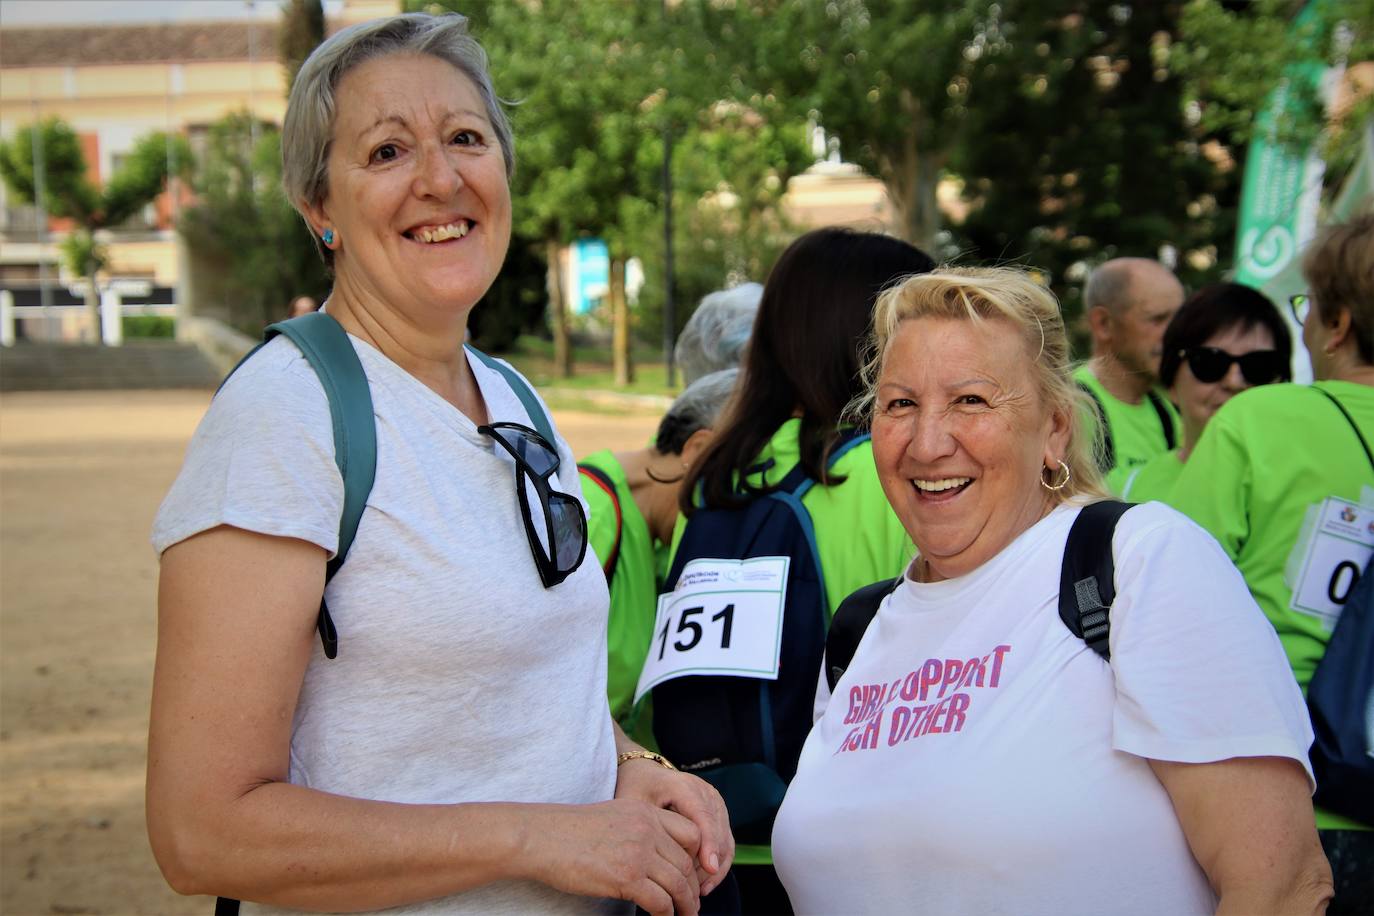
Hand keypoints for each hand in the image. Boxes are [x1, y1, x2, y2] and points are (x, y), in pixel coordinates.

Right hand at [523, 799, 701, 915]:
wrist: (542, 837)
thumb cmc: (569, 831)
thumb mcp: (612, 817)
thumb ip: (638, 830)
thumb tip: (654, 858)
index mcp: (645, 812)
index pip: (690, 833)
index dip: (696, 857)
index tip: (693, 874)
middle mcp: (647, 829)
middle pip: (687, 862)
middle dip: (692, 887)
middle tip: (692, 903)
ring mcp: (639, 853)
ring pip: (679, 884)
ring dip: (685, 905)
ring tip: (684, 915)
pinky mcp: (627, 877)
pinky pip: (661, 902)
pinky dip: (666, 914)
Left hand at [615, 760, 734, 895]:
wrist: (646, 774)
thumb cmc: (636, 789)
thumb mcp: (632, 804)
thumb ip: (643, 826)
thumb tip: (652, 862)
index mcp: (683, 786)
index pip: (702, 816)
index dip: (708, 842)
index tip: (708, 866)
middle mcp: (705, 792)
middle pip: (718, 831)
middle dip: (711, 863)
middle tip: (695, 891)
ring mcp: (715, 803)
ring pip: (726, 839)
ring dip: (715, 867)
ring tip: (697, 891)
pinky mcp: (718, 814)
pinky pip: (725, 842)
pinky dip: (718, 863)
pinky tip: (704, 883)